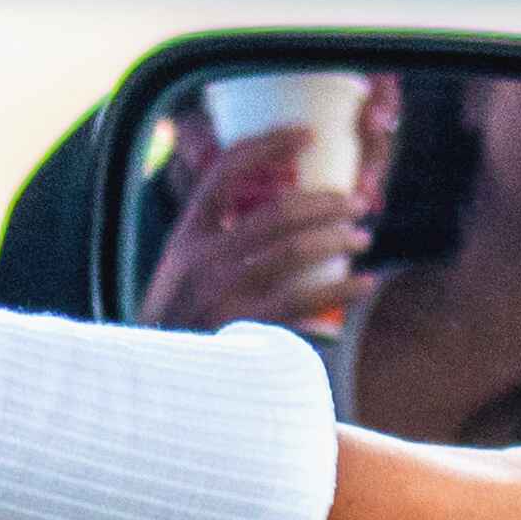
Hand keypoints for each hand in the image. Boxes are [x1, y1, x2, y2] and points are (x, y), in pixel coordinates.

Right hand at [137, 124, 368, 330]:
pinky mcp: (241, 327)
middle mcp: (201, 258)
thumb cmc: (179, 325)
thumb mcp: (180, 274)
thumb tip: (274, 216)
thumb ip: (213, 244)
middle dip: (325, 202)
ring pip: (294, 250)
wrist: (155, 384)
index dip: (268, 145)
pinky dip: (340, 289)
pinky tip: (365, 283)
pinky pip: (303, 301)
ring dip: (338, 238)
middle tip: (357, 203)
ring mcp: (221, 293)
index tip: (307, 134)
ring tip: (362, 238)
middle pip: (275, 211)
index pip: (225, 172)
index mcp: (186, 235)